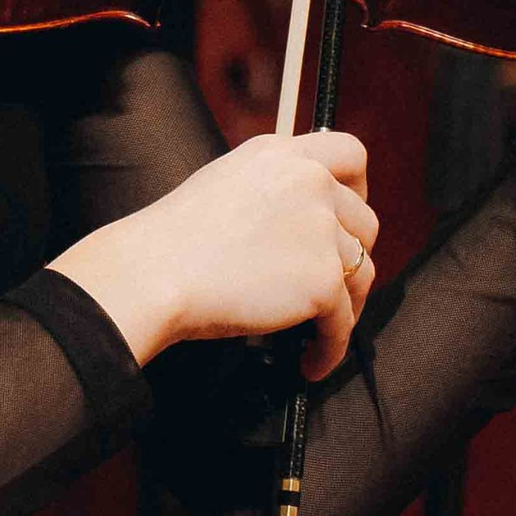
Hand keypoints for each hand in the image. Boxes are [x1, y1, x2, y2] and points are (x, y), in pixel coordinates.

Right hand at [49, 127, 377, 376]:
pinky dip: (331, 347)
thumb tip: (298, 230)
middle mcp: (309, 181)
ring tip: (319, 332)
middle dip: (351, 257)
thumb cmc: (171, 243)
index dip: (359, 190)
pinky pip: (344, 322)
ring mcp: (321, 229)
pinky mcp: (324, 279)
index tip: (349, 218)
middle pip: (363, 221)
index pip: (350, 155)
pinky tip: (311, 361)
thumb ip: (270, 192)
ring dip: (346, 307)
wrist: (151, 275)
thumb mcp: (224, 185)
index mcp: (282, 154)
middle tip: (330, 284)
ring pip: (362, 272)